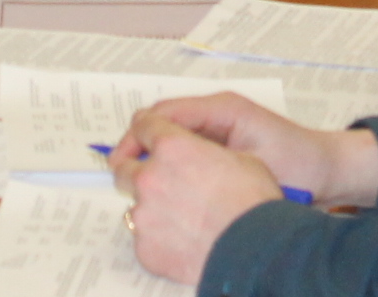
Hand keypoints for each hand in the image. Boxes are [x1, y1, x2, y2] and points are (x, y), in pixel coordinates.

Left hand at [108, 114, 283, 281]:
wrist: (253, 252)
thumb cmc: (253, 204)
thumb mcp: (241, 159)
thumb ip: (206, 153)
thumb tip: (204, 159)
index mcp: (172, 147)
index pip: (143, 126)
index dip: (145, 131)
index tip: (143, 138)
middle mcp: (150, 177)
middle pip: (124, 167)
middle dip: (136, 171)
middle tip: (157, 181)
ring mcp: (144, 215)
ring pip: (136, 207)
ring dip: (152, 209)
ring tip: (182, 220)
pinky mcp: (145, 248)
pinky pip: (145, 239)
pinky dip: (159, 239)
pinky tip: (185, 242)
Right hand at [118, 94, 377, 204]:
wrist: (329, 170)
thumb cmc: (298, 164)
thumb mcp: (252, 160)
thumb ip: (211, 158)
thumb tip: (166, 161)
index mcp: (222, 109)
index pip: (166, 113)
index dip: (139, 134)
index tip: (121, 159)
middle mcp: (217, 112)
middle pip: (163, 121)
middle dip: (139, 143)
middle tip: (119, 173)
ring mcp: (220, 126)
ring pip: (172, 134)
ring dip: (153, 152)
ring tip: (135, 178)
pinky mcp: (223, 143)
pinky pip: (186, 146)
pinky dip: (170, 160)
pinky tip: (162, 182)